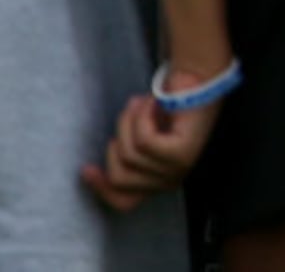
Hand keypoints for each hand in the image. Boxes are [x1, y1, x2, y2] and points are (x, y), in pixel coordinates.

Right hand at [80, 82, 216, 212]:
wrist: (198, 82)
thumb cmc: (169, 106)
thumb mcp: (141, 133)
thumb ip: (125, 153)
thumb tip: (87, 172)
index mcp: (157, 181)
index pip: (124, 201)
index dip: (101, 189)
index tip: (86, 169)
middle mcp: (168, 181)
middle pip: (118, 176)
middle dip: (117, 138)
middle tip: (130, 110)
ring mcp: (176, 170)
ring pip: (129, 154)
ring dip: (129, 121)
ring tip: (143, 102)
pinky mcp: (181, 154)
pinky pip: (144, 140)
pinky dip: (142, 115)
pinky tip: (153, 102)